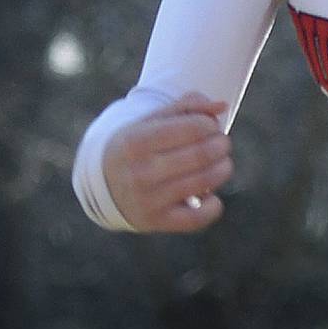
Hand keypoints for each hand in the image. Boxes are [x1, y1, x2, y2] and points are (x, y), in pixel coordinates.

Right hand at [102, 93, 233, 233]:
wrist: (104, 184)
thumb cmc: (138, 146)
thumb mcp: (152, 121)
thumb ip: (188, 107)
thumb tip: (222, 106)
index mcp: (136, 141)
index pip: (193, 127)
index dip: (210, 125)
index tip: (211, 126)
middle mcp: (140, 172)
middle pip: (202, 154)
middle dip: (221, 145)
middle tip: (222, 143)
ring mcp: (147, 200)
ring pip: (204, 182)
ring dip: (223, 169)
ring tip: (222, 163)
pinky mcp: (156, 222)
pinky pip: (197, 218)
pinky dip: (214, 206)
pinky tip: (211, 195)